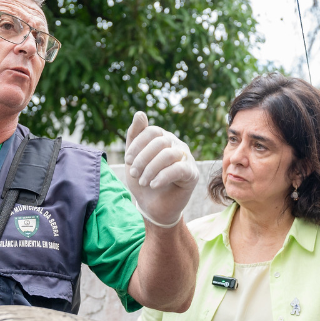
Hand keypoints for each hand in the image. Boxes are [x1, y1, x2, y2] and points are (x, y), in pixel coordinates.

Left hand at [123, 111, 198, 225]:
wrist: (153, 207)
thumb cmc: (143, 181)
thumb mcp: (133, 159)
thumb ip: (134, 136)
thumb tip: (140, 113)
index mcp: (162, 138)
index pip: (152, 131)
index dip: (138, 144)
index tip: (127, 160)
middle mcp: (176, 144)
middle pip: (160, 141)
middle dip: (143, 158)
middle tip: (134, 174)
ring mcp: (186, 158)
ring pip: (169, 154)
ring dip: (151, 169)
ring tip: (143, 182)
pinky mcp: (192, 173)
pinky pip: (179, 169)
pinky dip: (163, 176)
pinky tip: (153, 185)